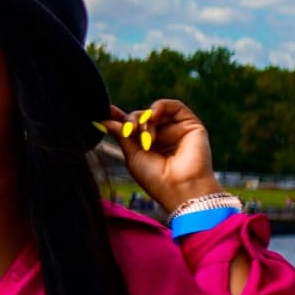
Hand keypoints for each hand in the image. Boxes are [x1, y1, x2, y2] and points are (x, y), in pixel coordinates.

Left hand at [102, 98, 224, 214]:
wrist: (179, 188)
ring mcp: (177, 130)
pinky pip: (175, 106)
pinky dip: (160, 106)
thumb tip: (103, 122)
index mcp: (148, 147)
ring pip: (155, 111)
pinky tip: (152, 116)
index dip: (120, 118)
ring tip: (142, 132)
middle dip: (132, 121)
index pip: (134, 127)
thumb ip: (121, 135)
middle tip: (130, 131)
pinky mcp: (191, 125)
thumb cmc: (156, 178)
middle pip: (142, 117)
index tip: (107, 112)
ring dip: (144, 117)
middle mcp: (163, 137)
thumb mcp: (132, 155)